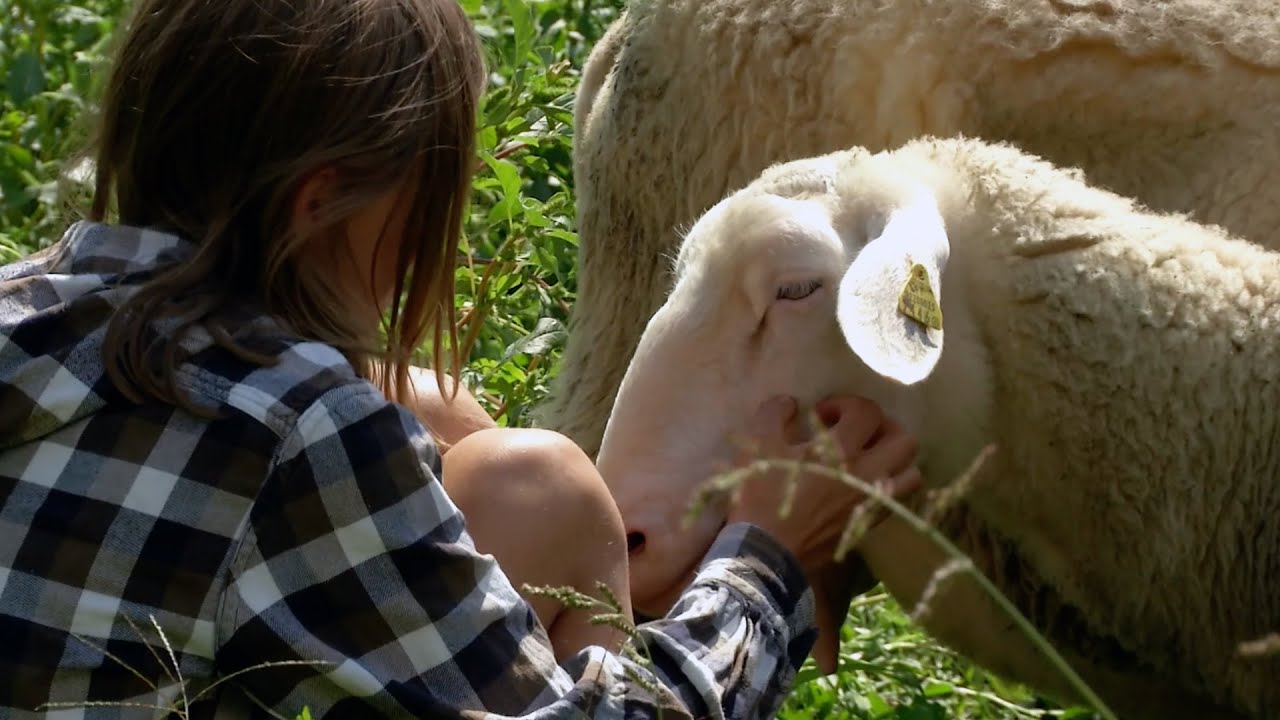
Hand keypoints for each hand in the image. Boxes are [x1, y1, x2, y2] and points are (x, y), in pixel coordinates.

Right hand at [724, 395, 921, 673]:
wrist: (767, 551)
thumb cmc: (763, 495)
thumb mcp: (759, 446)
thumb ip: (774, 414)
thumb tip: (791, 402)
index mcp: (843, 449)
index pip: (867, 412)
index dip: (845, 403)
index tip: (821, 415)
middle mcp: (868, 473)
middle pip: (905, 440)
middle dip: (883, 427)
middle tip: (856, 432)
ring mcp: (873, 501)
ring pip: (912, 473)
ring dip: (895, 459)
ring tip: (870, 458)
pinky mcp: (869, 524)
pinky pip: (898, 500)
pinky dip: (889, 486)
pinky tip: (864, 485)